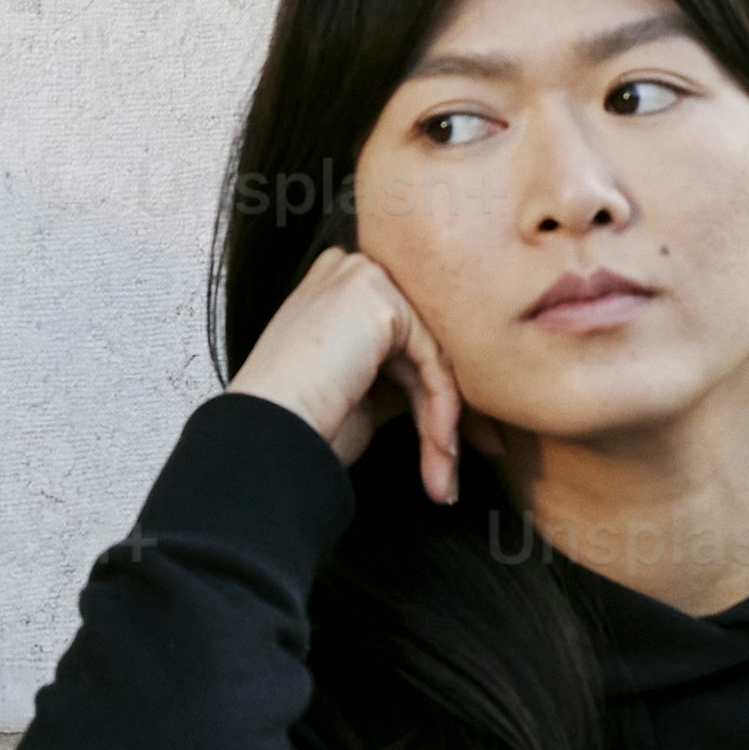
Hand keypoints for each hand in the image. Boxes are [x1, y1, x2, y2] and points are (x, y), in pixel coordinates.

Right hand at [231, 245, 470, 504]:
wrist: (268, 434)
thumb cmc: (302, 423)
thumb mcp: (363, 390)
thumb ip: (403, 371)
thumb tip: (456, 388)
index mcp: (340, 288)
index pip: (411, 336)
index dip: (441, 390)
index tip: (458, 440)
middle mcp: (350, 271)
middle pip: (428, 342)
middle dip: (458, 407)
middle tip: (480, 453)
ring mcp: (363, 278)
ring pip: (434, 355)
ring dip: (445, 425)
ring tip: (444, 477)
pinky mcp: (378, 298)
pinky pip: (433, 361)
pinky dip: (441, 413)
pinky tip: (439, 452)